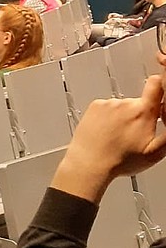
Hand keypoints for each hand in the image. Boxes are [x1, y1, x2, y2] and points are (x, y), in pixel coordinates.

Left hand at [53, 74, 165, 202]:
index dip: (161, 84)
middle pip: (140, 103)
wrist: (89, 163)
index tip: (163, 89)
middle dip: (141, 114)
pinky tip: (107, 131)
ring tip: (118, 135)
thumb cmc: (120, 160)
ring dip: (124, 117)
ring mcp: (108, 104)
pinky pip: (108, 107)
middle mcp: (125, 104)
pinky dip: (109, 116)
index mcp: (143, 112)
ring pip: (123, 107)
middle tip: (136, 134)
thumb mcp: (154, 153)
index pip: (156, 85)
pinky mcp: (95, 106)